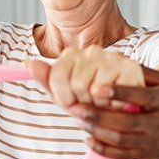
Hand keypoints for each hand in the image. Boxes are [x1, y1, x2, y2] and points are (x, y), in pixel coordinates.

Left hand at [26, 46, 144, 108]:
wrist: (125, 104)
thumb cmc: (91, 101)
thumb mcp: (65, 94)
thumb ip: (47, 80)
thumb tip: (27, 63)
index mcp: (73, 55)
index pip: (57, 76)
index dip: (64, 98)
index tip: (73, 104)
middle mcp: (93, 51)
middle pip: (76, 84)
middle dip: (82, 103)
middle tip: (92, 105)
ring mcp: (113, 58)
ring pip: (93, 89)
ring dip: (98, 106)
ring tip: (105, 104)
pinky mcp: (131, 69)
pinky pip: (111, 93)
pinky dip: (111, 105)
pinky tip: (116, 103)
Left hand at [67, 66, 158, 158]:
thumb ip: (147, 73)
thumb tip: (118, 59)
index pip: (141, 96)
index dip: (119, 92)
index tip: (98, 88)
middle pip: (126, 121)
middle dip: (98, 115)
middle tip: (75, 107)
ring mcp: (156, 143)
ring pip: (121, 140)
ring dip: (97, 131)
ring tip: (79, 120)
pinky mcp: (150, 157)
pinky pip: (123, 156)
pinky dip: (104, 150)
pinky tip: (90, 140)